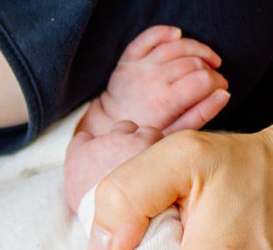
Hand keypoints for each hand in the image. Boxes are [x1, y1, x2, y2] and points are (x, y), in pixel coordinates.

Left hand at [82, 25, 228, 134]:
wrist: (110, 122)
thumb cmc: (146, 128)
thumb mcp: (174, 131)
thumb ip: (201, 114)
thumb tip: (224, 94)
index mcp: (164, 102)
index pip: (204, 80)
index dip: (218, 82)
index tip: (220, 87)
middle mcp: (152, 80)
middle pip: (193, 63)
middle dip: (209, 69)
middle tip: (211, 79)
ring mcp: (140, 67)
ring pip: (178, 46)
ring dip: (198, 49)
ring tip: (205, 61)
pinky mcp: (129, 58)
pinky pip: (149, 36)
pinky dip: (165, 32)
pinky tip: (178, 36)